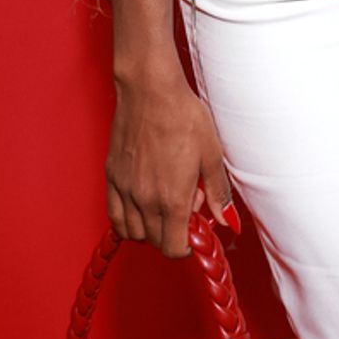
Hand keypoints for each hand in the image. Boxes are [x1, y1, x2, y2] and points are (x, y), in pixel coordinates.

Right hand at [107, 65, 234, 256]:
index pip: (174, 248)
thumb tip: (226, 219)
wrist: (150, 90)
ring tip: (164, 200)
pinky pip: (114, 216)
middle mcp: (145, 200)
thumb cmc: (182, 115)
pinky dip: (127, 219)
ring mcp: (125, 190)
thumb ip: (218, 191)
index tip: (195, 230)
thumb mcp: (211, 152)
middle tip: (185, 204)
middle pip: (156, 242)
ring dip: (150, 227)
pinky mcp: (112, 178)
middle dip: (173, 232)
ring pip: (134, 232)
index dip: (187, 244)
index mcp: (173, 198)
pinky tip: (142, 201)